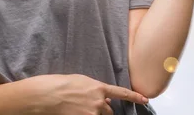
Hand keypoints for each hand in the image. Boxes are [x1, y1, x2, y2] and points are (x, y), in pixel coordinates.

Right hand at [24, 74, 147, 114]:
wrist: (48, 95)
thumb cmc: (62, 84)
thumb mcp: (82, 81)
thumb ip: (96, 90)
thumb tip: (104, 99)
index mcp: (99, 88)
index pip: (122, 93)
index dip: (135, 97)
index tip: (145, 99)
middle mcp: (98, 103)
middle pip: (109, 111)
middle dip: (103, 110)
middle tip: (90, 105)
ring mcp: (91, 114)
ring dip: (94, 114)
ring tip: (79, 107)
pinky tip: (76, 111)